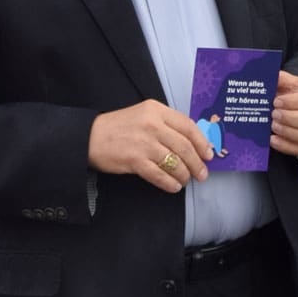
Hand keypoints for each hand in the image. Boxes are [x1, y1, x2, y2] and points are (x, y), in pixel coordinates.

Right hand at [89, 100, 213, 193]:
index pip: (188, 125)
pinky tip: (174, 186)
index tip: (209, 154)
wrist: (89, 137)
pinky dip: (170, 183)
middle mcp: (152, 124)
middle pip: (184, 146)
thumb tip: (192, 142)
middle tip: (202, 174)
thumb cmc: (118, 127)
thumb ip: (166, 124)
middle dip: (197, 163)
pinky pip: (159, 175)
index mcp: (156, 110)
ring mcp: (143, 143)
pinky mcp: (134, 160)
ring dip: (184, 174)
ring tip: (186, 180)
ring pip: (174, 161)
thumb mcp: (144, 115)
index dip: (202, 142)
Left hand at [272, 71, 297, 156]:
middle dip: (292, 119)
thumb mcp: (289, 81)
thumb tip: (273, 75)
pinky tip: (273, 140)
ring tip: (273, 127)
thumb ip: (282, 78)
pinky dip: (288, 146)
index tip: (276, 102)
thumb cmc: (293, 91)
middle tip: (273, 115)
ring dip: (290, 133)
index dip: (294, 102)